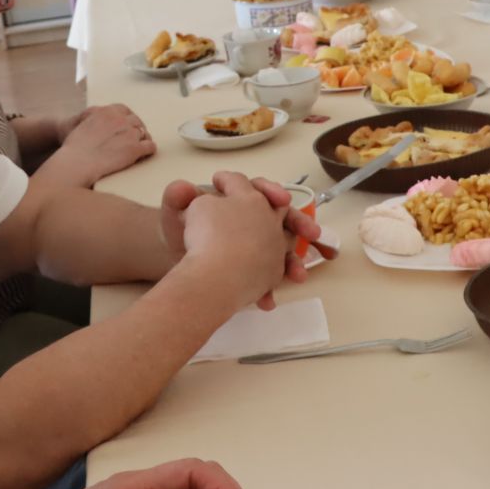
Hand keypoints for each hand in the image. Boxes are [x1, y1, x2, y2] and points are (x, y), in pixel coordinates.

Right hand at [41, 105, 154, 187]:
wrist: (77, 163)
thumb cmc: (75, 149)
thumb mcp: (83, 125)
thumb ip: (96, 121)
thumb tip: (103, 127)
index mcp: (107, 111)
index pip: (124, 110)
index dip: (127, 119)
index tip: (127, 126)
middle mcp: (120, 120)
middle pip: (136, 121)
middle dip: (137, 130)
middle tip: (136, 139)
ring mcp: (129, 134)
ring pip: (144, 133)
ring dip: (143, 140)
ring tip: (141, 148)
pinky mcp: (135, 149)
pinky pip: (150, 146)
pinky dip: (149, 150)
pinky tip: (145, 155)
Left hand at [157, 173, 331, 310]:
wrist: (177, 255)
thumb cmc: (180, 232)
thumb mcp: (176, 212)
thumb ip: (177, 197)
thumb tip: (183, 187)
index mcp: (238, 199)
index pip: (260, 189)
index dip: (272, 192)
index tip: (280, 199)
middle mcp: (255, 220)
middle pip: (285, 219)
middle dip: (301, 225)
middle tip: (313, 233)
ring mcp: (258, 246)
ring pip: (284, 252)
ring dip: (294, 263)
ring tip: (297, 277)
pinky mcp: (255, 272)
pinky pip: (270, 279)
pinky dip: (269, 289)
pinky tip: (266, 301)